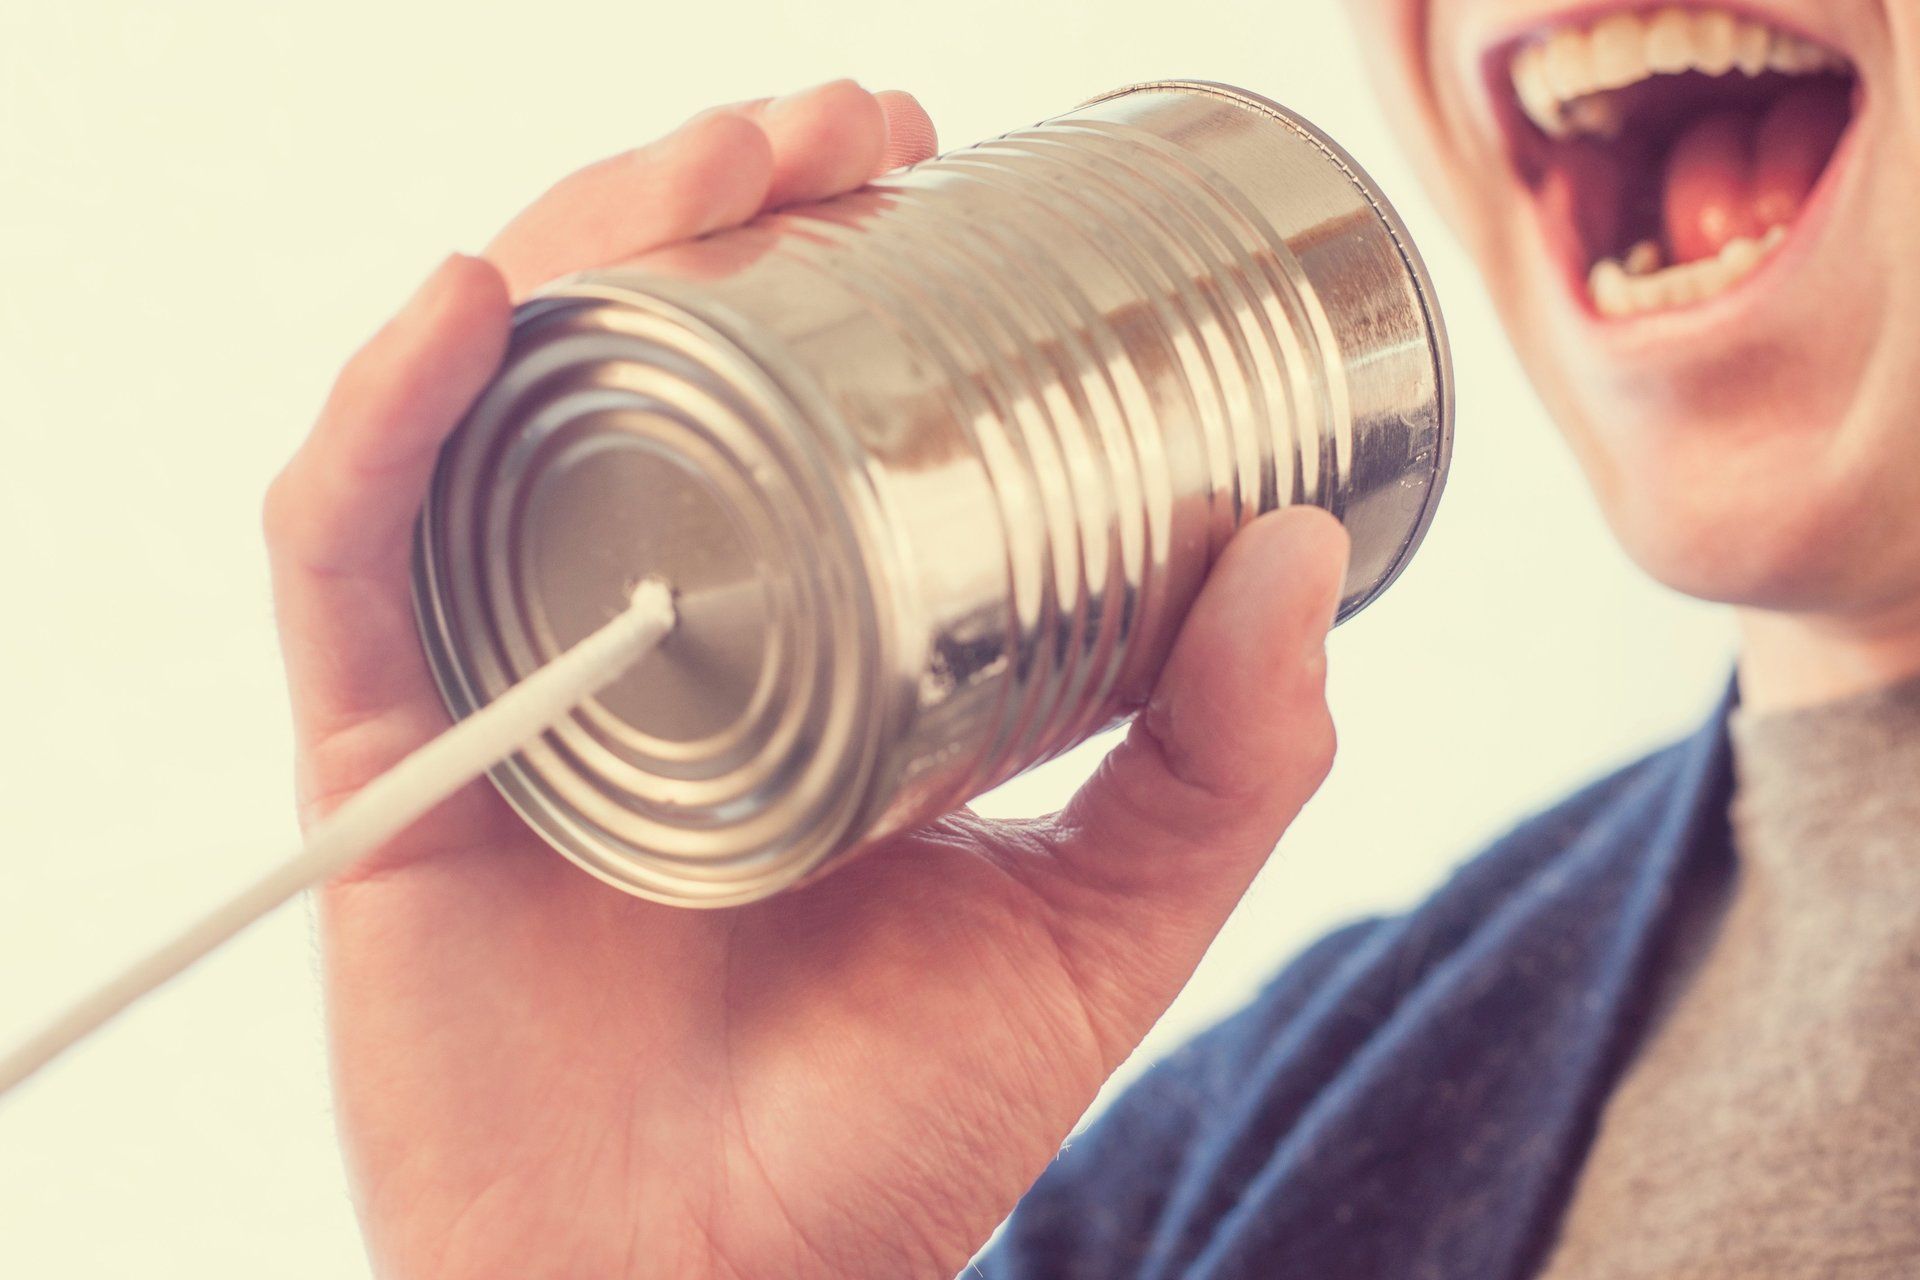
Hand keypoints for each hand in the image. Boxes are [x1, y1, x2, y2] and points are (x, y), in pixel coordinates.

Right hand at [264, 80, 1349, 1279]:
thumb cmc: (892, 1137)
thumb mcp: (1096, 923)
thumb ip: (1220, 763)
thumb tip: (1299, 547)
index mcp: (781, 650)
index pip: (772, 399)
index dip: (826, 254)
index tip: (921, 159)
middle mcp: (633, 632)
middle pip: (631, 360)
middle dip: (716, 201)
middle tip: (842, 125)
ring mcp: (505, 678)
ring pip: (492, 406)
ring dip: (577, 244)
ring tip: (709, 161)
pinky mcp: (391, 759)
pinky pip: (343, 554)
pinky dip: (380, 419)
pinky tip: (468, 307)